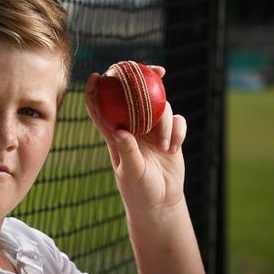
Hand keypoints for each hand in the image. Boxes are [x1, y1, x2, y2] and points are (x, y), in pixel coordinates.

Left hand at [84, 66, 186, 215]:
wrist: (160, 202)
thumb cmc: (138, 190)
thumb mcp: (130, 172)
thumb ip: (127, 152)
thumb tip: (121, 132)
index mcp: (115, 133)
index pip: (100, 108)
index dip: (95, 90)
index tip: (96, 75)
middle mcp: (133, 127)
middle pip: (135, 95)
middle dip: (145, 78)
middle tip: (157, 70)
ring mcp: (152, 130)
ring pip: (161, 108)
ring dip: (166, 123)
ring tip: (165, 146)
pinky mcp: (170, 136)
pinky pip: (178, 122)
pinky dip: (178, 131)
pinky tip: (174, 148)